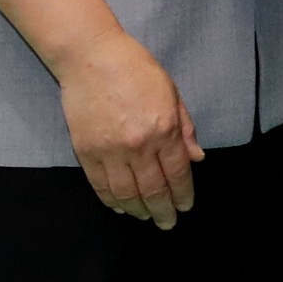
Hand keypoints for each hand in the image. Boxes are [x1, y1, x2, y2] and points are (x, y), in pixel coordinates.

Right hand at [56, 30, 203, 226]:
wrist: (91, 58)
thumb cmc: (137, 70)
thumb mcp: (171, 93)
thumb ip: (184, 128)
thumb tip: (196, 158)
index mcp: (164, 129)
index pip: (178, 173)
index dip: (183, 194)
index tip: (185, 206)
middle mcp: (138, 145)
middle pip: (153, 189)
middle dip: (163, 210)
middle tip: (168, 223)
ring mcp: (110, 151)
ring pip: (126, 193)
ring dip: (137, 210)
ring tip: (145, 217)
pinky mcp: (85, 152)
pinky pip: (100, 185)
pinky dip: (110, 200)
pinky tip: (120, 206)